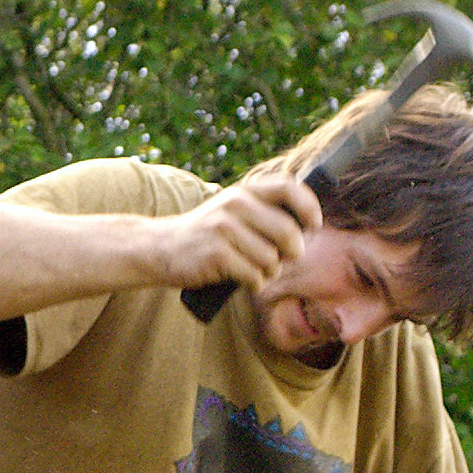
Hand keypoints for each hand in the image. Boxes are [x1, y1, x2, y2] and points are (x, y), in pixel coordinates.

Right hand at [155, 172, 320, 292]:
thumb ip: (263, 212)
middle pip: (288, 232)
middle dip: (292, 253)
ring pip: (272, 259)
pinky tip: (246, 282)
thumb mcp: (231, 211)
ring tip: (256, 272)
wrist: (159, 248)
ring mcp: (224, 229)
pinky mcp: (216, 255)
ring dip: (270, 273)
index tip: (313, 226)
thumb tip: (306, 229)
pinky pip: (254, 275)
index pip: (289, 188)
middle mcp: (235, 205)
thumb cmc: (205, 235)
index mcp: (244, 192)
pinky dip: (255, 284)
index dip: (309, 207)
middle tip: (283, 261)